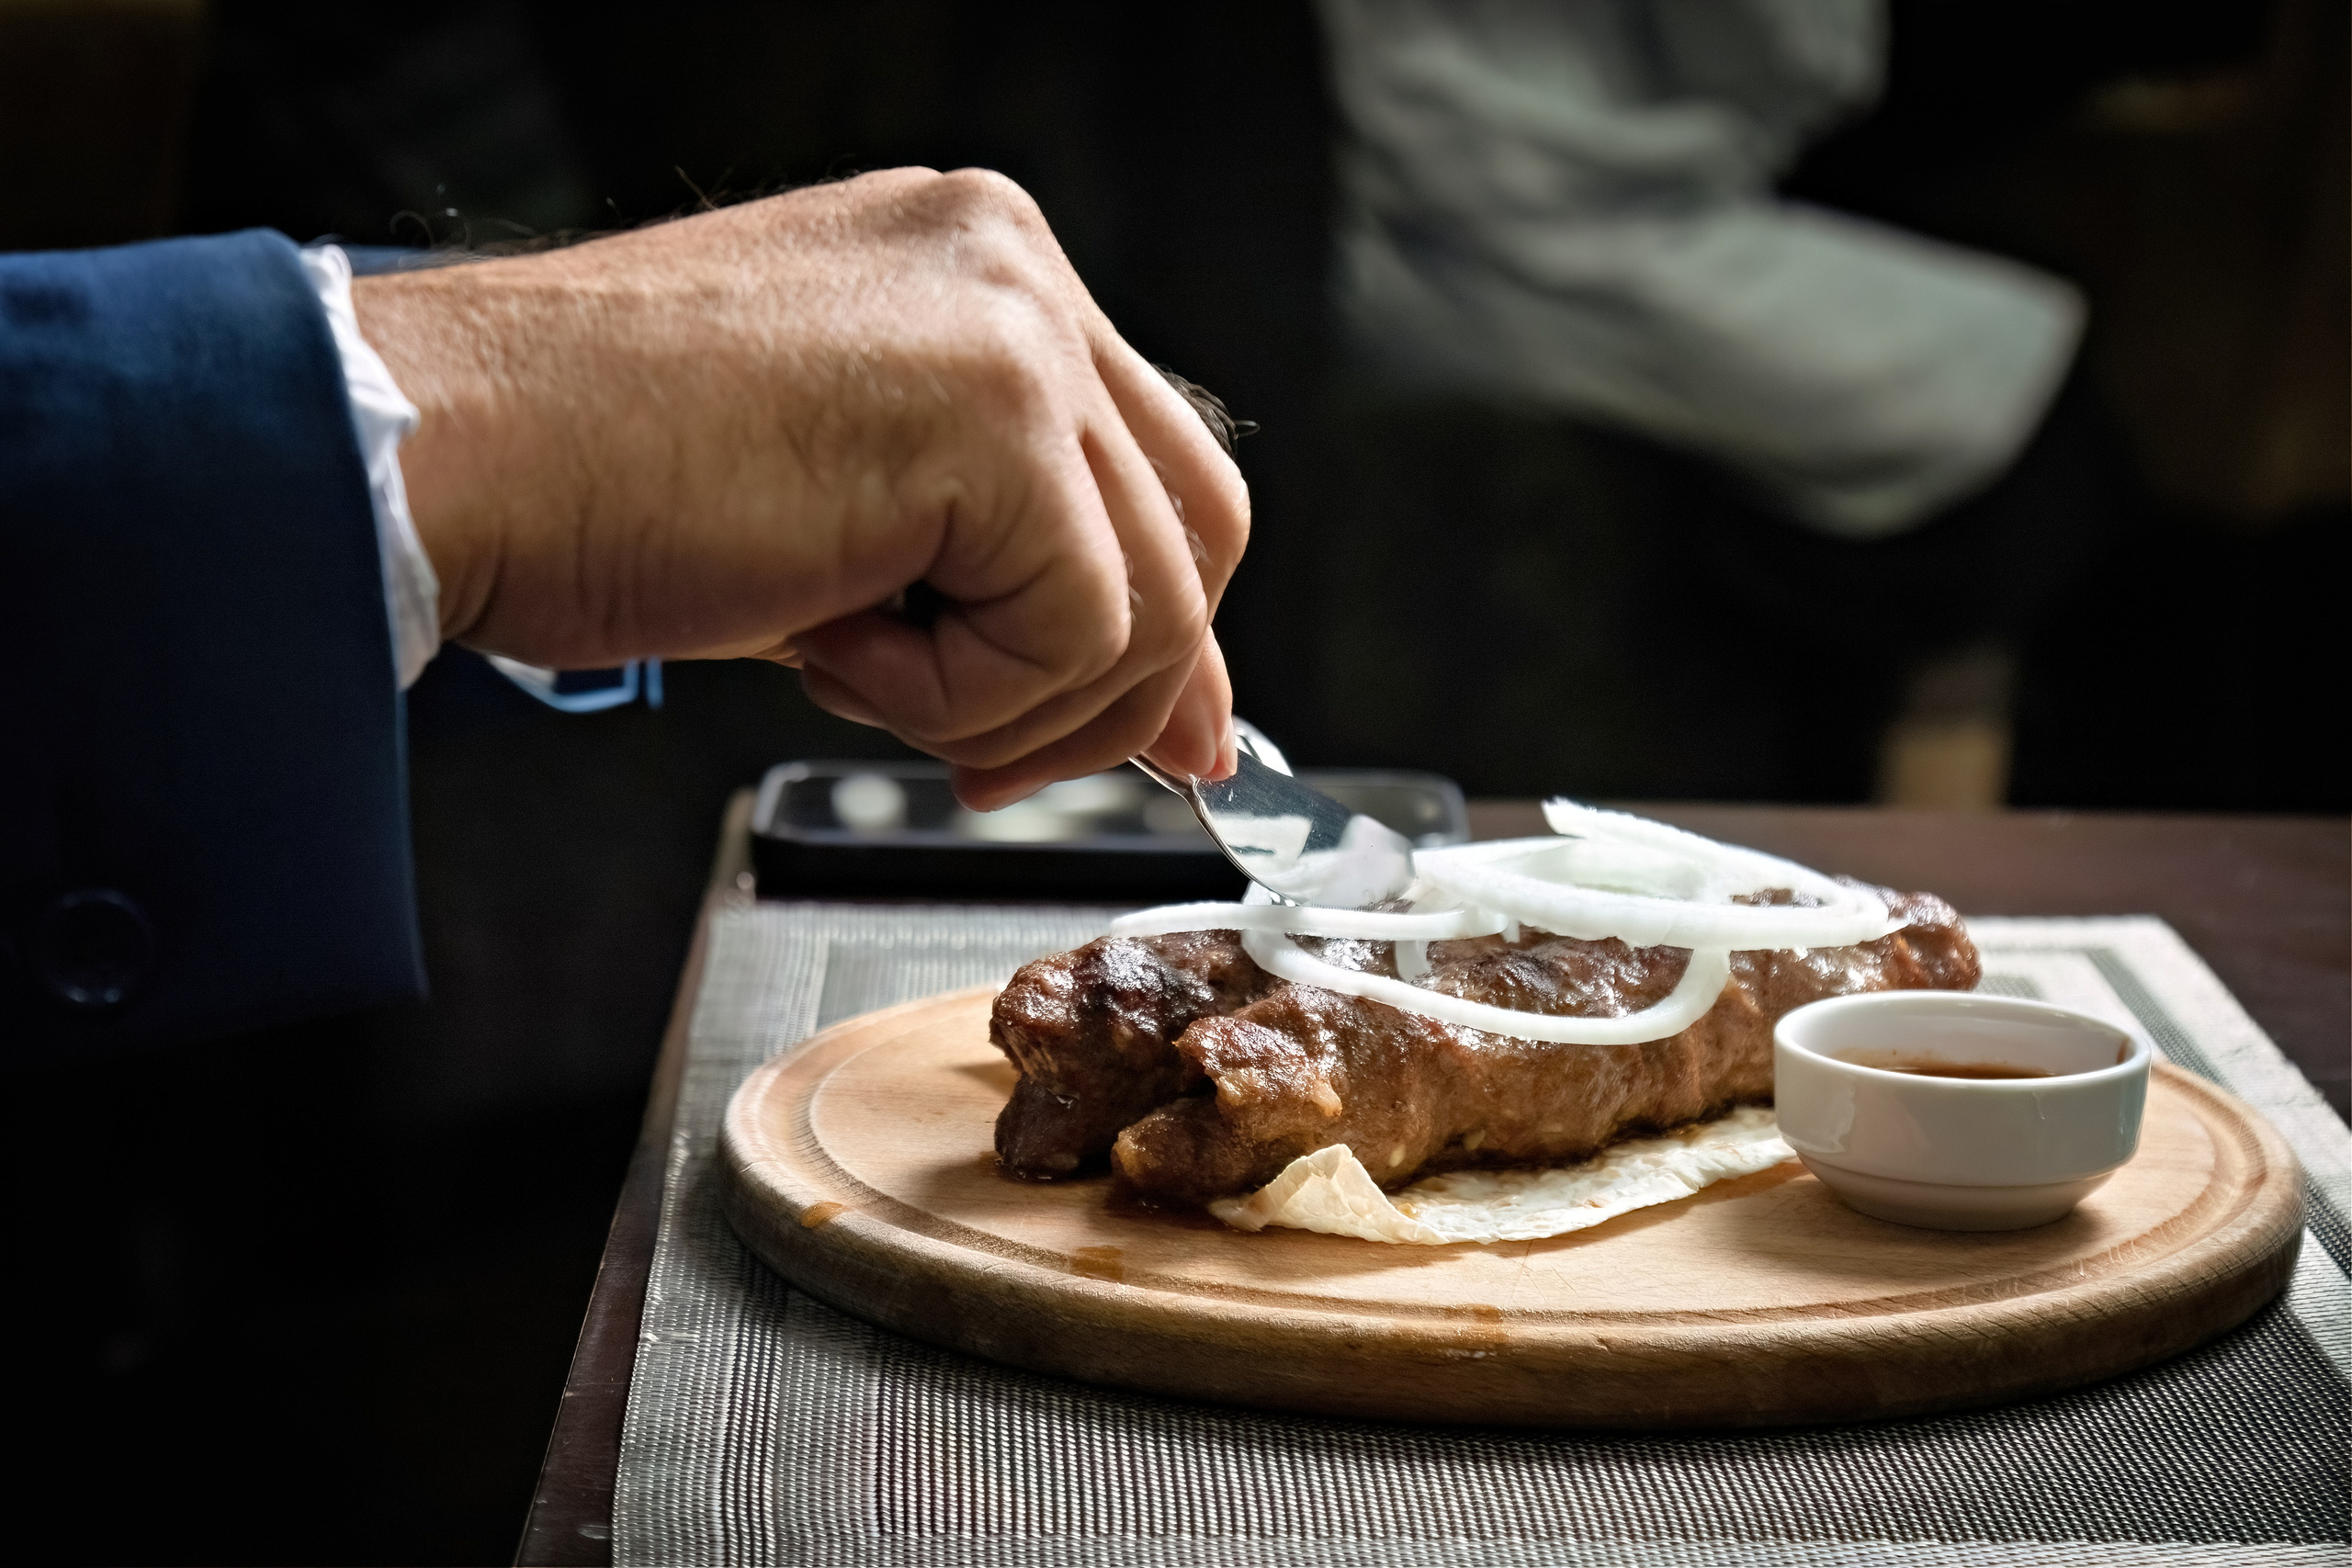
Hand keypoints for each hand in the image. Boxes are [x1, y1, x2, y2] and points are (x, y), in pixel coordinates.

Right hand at [352, 168, 1246, 807]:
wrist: (438, 457)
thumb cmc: (595, 486)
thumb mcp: (850, 525)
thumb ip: (1012, 579)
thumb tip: (1179, 716)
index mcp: (983, 270)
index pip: (1160, 467)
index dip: (1161, 624)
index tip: (1143, 733)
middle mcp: (1014, 267)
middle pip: (1200, 528)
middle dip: (1117, 688)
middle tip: (989, 758)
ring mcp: (1012, 323)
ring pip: (1150, 598)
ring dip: (1006, 700)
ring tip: (850, 667)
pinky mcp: (990, 408)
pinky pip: (1074, 627)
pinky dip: (957, 696)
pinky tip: (828, 646)